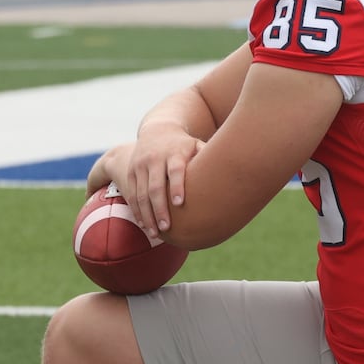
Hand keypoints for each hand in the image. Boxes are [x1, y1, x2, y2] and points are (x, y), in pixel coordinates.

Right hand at [89, 129, 204, 238]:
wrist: (157, 130)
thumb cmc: (184, 145)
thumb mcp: (197, 145)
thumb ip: (209, 159)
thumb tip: (233, 174)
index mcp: (174, 153)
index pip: (175, 170)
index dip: (177, 186)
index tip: (180, 203)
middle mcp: (155, 159)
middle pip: (155, 186)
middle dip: (160, 209)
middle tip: (167, 228)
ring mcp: (140, 165)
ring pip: (140, 193)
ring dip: (147, 215)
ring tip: (155, 233)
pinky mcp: (130, 171)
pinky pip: (131, 193)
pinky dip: (136, 210)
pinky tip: (143, 224)